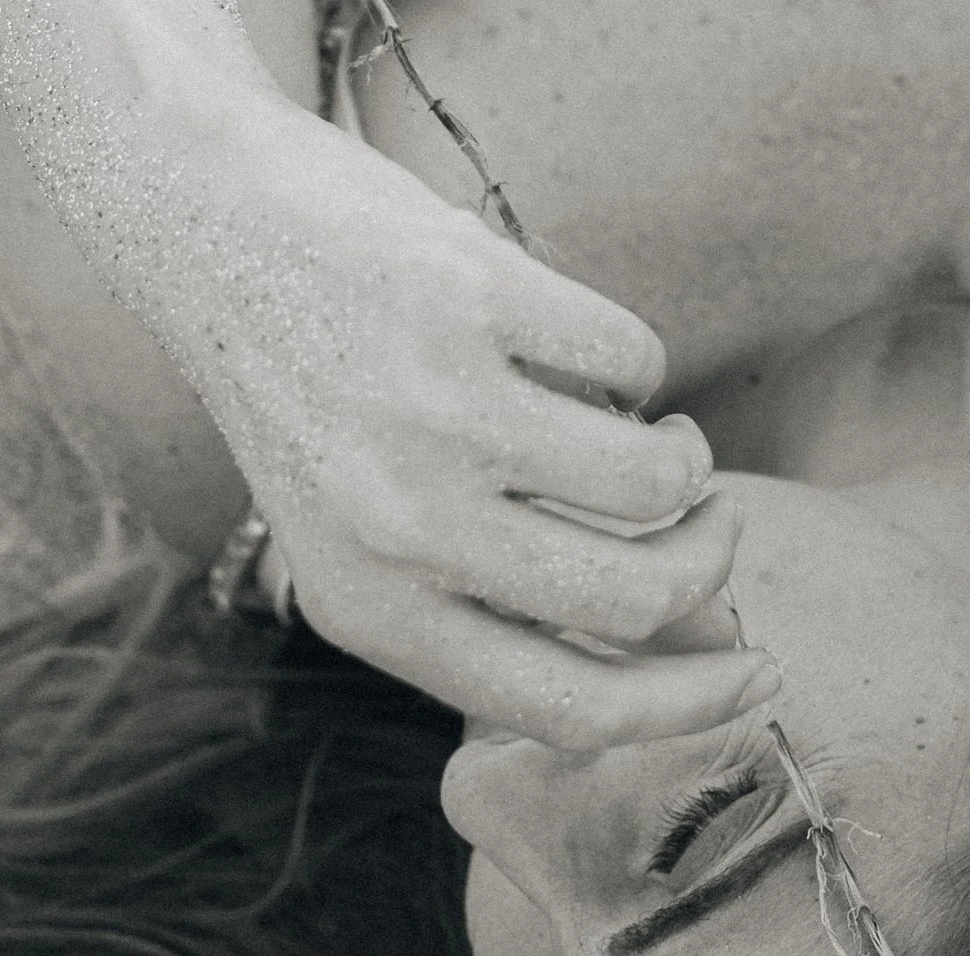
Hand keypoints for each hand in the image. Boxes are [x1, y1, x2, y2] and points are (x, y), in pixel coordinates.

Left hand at [0, 0, 773, 746]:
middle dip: (711, 560)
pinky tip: (575, 349)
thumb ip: (492, 607)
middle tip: (710, 520)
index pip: (567, 710)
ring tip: (656, 433)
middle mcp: (399, 526)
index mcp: (371, 613)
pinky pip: (631, 357)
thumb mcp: (365, 540)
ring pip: (654, 479)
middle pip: (637, 597)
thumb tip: (686, 647)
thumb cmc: (314, 400)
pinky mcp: (469, 300)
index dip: (688, 709)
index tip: (758, 675)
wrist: (210, 231)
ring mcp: (434, 412)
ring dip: (686, 459)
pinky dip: (634, 359)